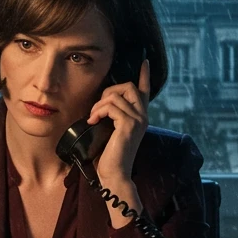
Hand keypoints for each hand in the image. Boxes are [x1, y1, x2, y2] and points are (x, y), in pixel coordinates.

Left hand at [87, 57, 150, 185]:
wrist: (114, 174)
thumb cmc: (110, 156)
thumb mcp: (111, 131)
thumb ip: (112, 117)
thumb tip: (101, 104)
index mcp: (139, 117)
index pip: (145, 91)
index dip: (144, 75)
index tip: (145, 62)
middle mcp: (143, 116)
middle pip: (129, 87)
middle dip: (109, 92)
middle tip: (97, 107)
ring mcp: (138, 120)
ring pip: (116, 96)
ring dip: (99, 104)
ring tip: (93, 117)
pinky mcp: (129, 125)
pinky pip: (111, 106)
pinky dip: (99, 111)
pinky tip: (93, 121)